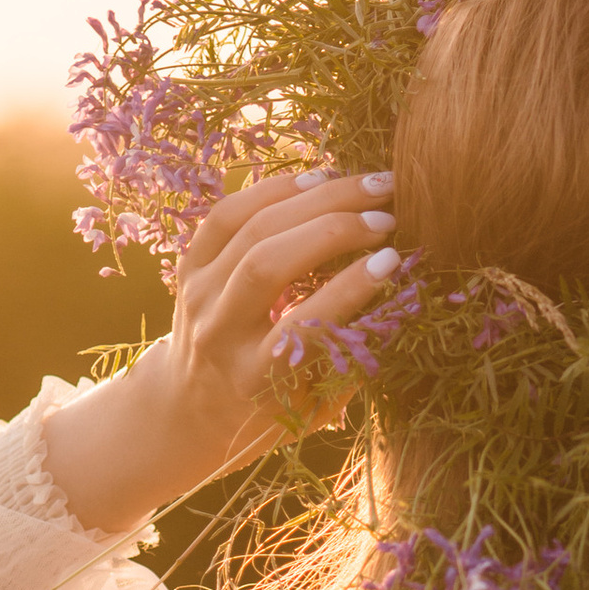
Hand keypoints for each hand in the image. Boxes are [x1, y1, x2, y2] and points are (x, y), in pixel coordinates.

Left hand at [41, 170, 406, 538]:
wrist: (189, 407)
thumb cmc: (271, 410)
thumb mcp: (315, 404)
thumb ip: (351, 358)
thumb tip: (401, 299)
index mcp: (254, 377)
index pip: (303, 324)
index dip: (350, 287)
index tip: (394, 260)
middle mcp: (218, 332)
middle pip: (269, 262)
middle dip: (334, 229)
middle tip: (389, 213)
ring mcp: (196, 293)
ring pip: (250, 227)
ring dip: (315, 198)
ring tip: (368, 187)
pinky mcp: (187, 265)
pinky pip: (227, 212)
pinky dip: (274, 189)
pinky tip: (319, 178)